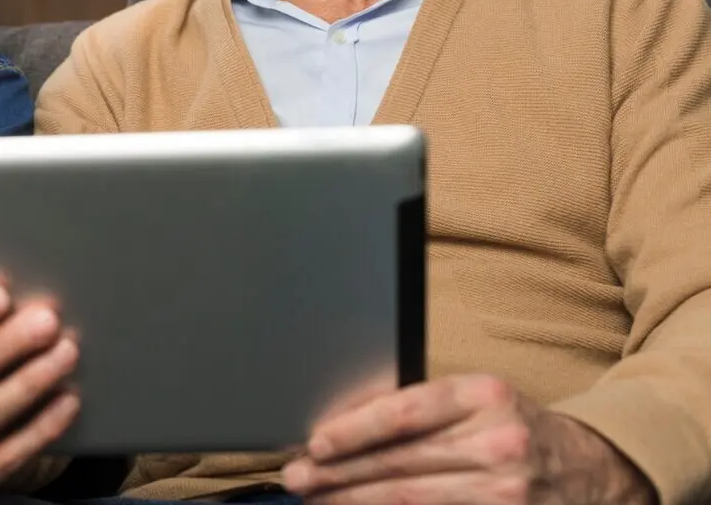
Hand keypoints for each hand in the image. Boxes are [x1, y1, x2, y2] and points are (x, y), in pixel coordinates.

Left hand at [281, 373, 655, 504]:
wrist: (593, 469)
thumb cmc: (514, 427)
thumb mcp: (477, 400)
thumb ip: (421, 408)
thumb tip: (342, 422)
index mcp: (484, 395)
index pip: (403, 412)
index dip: (352, 430)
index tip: (314, 444)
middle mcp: (498, 442)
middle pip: (400, 463)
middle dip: (339, 474)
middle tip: (297, 479)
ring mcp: (508, 491)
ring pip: (412, 501)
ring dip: (356, 502)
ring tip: (319, 501)